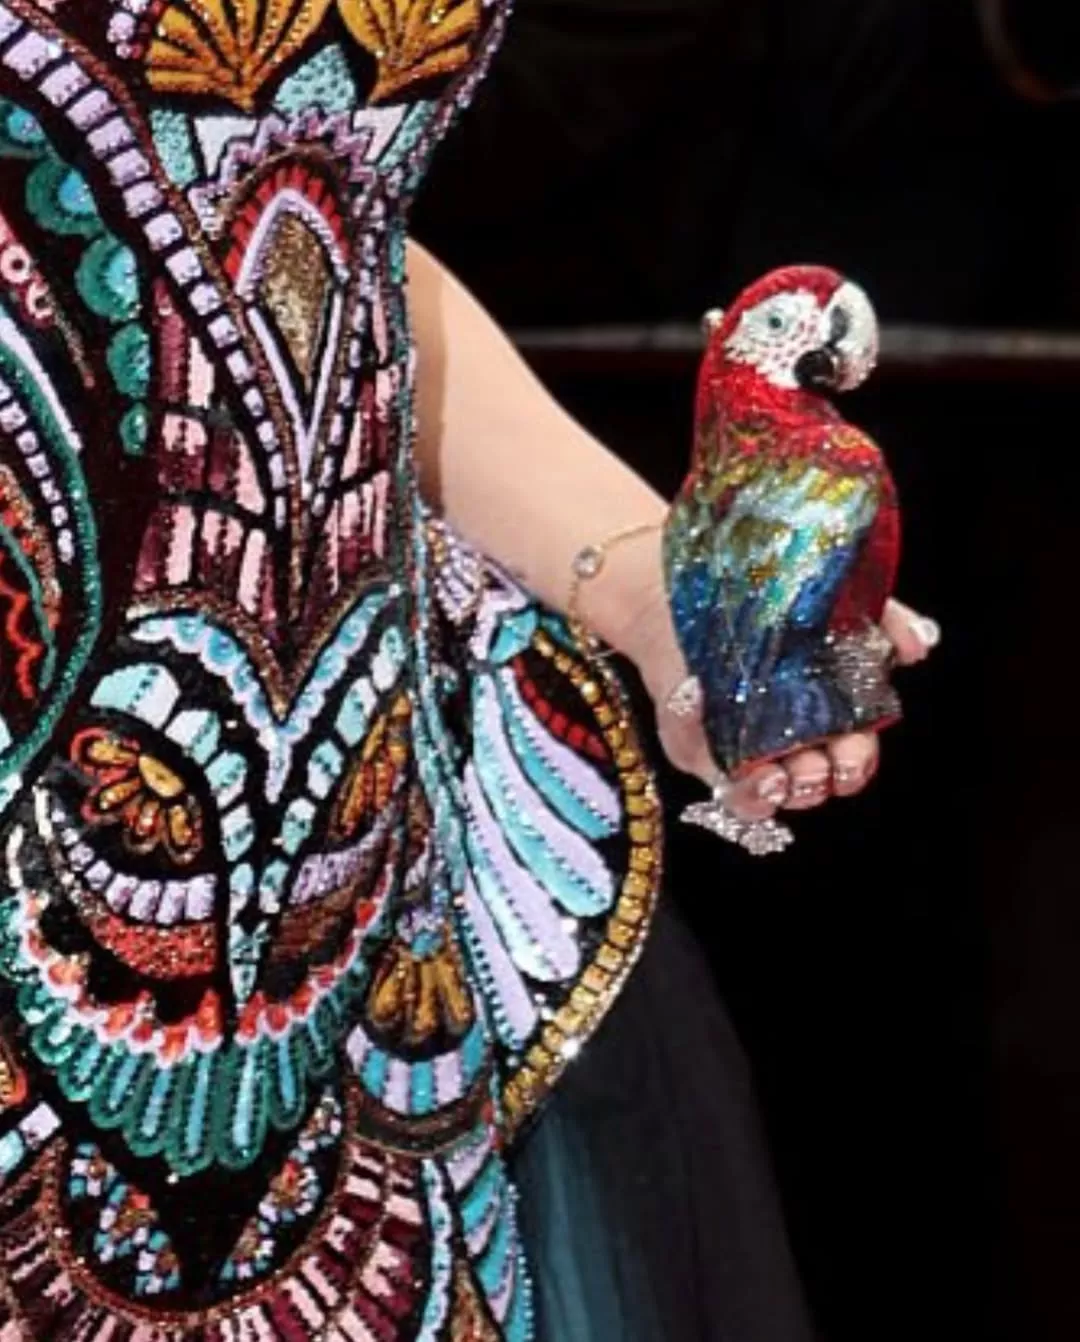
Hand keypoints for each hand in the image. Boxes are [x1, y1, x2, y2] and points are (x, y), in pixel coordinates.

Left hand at [636, 598, 938, 822]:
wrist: (698, 587)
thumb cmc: (773, 602)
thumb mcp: (837, 605)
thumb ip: (885, 622)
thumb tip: (919, 647)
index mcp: (829, 722)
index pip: (850, 762)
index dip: (853, 768)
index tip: (849, 757)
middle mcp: (787, 745)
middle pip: (810, 787)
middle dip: (816, 783)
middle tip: (814, 768)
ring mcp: (740, 751)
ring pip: (758, 799)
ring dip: (766, 794)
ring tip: (769, 775)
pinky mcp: (694, 743)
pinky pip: (697, 757)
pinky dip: (696, 735)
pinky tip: (695, 697)